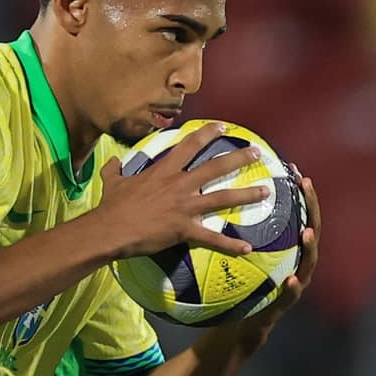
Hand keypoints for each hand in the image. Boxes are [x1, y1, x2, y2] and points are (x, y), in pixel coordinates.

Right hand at [99, 121, 263, 258]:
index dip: (207, 133)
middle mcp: (179, 185)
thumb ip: (115, 169)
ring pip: (222, 198)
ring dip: (246, 195)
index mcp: (164, 171)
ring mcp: (185, 207)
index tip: (222, 126)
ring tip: (265, 191)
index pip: (189, 145)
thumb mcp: (112, 181)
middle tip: (256, 152)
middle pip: (215, 167)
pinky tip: (247, 248)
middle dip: (238, 158)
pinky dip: (230, 244)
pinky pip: (212, 238)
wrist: (110, 229)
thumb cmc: (112, 206)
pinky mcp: (185, 229)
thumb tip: (112, 161)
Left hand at [226, 157, 320, 348]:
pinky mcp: (284, 305)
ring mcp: (295, 283)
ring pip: (308, 262)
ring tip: (307, 233)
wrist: (239, 326)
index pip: (296, 216)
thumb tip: (214, 203)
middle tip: (306, 186)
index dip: (299, 195)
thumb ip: (234, 236)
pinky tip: (291, 280)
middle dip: (311, 208)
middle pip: (310, 230)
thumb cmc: (238, 288)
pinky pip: (291, 295)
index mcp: (284, 249)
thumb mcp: (236, 258)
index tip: (296, 171)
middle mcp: (295, 262)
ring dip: (310, 247)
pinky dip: (293, 288)